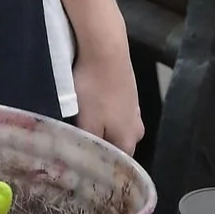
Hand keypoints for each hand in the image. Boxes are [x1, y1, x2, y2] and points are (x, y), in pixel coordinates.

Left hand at [71, 29, 143, 155]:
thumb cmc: (94, 88)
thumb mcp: (86, 121)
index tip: (81, 161)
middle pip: (115, 144)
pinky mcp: (129, 91)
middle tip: (77, 139)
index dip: (98, 165)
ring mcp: (135, 109)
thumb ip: (88, 143)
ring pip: (114, 125)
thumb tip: (85, 158)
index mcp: (129, 141)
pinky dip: (103, 107)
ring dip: (100, 123)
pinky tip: (90, 99)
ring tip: (80, 118)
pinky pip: (114, 108)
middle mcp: (137, 129)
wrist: (106, 48)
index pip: (115, 164)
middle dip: (98, 142)